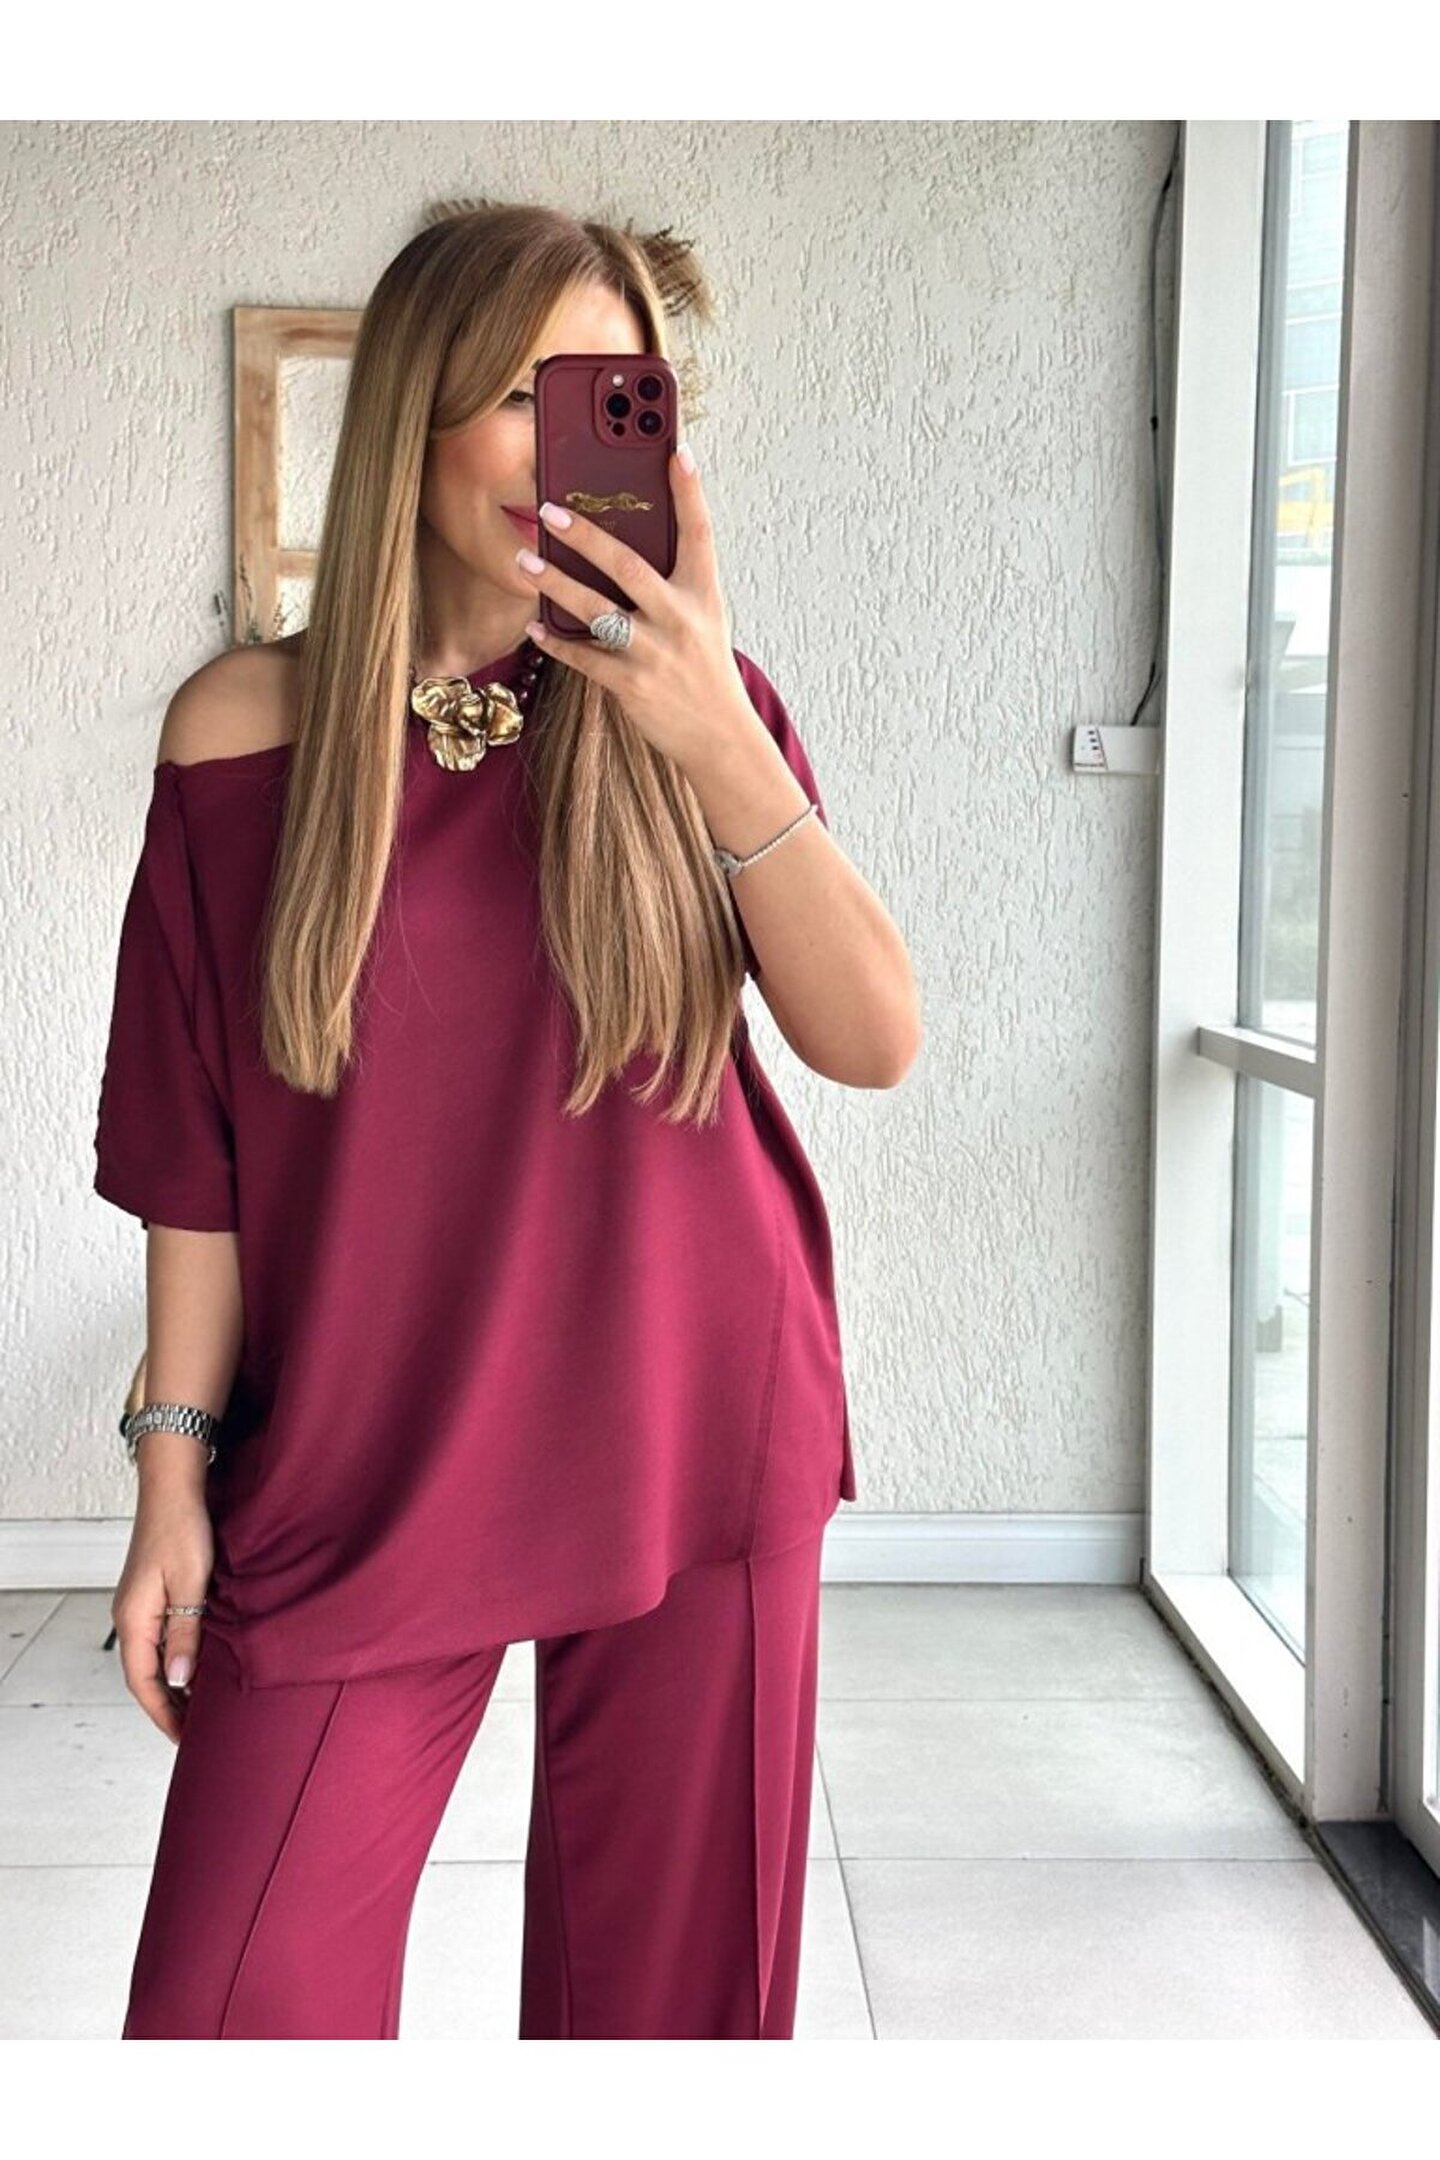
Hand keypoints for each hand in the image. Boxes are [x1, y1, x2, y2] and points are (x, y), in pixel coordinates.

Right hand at [110, 1484, 213, 1743]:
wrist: (174, 1487)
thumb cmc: (182, 1529)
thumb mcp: (189, 1584)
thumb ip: (185, 1633)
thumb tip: (180, 1681)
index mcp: (134, 1621)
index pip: (144, 1683)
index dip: (165, 1713)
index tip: (184, 1739)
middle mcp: (131, 1618)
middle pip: (146, 1676)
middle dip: (168, 1706)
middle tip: (197, 1732)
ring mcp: (140, 1606)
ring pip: (154, 1658)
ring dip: (174, 1684)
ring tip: (201, 1708)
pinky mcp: (153, 1594)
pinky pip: (161, 1638)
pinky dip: (177, 1659)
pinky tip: (198, 1665)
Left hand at [517, 446, 755, 771]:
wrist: (720, 738)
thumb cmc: (704, 671)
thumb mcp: (704, 620)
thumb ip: (674, 585)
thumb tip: (628, 548)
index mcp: (703, 595)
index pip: (698, 533)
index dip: (689, 491)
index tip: (676, 450)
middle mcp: (680, 618)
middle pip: (628, 565)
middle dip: (586, 535)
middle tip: (549, 510)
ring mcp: (654, 652)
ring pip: (596, 609)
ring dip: (556, 583)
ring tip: (525, 562)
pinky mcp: (630, 684)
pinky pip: (584, 657)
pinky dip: (557, 642)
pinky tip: (535, 627)